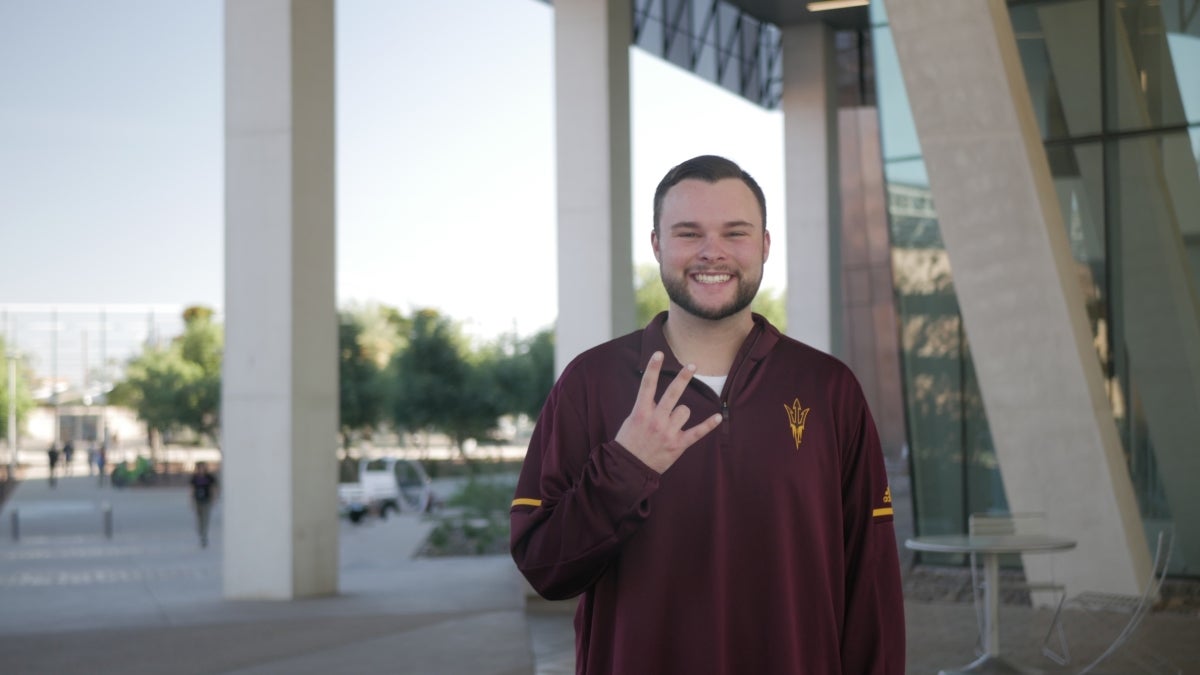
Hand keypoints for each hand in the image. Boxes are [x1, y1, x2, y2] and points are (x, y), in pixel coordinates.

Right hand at [614, 351, 723, 473]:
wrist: (629, 468)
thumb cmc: (630, 442)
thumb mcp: (632, 420)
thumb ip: (646, 408)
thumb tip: (658, 397)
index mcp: (641, 412)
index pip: (647, 385)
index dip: (653, 368)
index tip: (659, 353)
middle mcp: (655, 420)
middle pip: (672, 393)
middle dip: (683, 377)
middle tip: (692, 365)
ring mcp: (667, 432)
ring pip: (684, 410)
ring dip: (680, 414)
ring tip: (671, 425)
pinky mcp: (678, 444)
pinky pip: (697, 432)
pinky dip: (708, 425)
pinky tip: (717, 418)